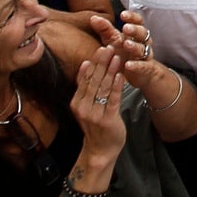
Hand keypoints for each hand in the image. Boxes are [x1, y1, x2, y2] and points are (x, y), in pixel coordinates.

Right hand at [69, 48, 130, 165]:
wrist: (100, 150)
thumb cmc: (95, 125)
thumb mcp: (86, 106)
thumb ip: (86, 86)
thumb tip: (86, 64)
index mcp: (77, 102)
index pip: (85, 79)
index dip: (93, 62)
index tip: (100, 47)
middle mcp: (83, 108)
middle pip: (93, 81)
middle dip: (102, 63)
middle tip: (109, 46)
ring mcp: (94, 114)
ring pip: (102, 88)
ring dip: (110, 70)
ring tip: (117, 56)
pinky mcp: (107, 119)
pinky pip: (112, 100)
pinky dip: (116, 87)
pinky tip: (120, 75)